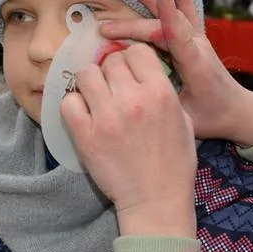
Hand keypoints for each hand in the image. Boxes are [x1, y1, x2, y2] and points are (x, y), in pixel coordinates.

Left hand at [61, 43, 196, 237]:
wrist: (156, 200)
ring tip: (97, 100)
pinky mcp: (85, 135)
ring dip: (91, 84)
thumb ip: (163, 90)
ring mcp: (107, 117)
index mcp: (160, 92)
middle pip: (110, 61)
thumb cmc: (174, 162)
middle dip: (111, 72)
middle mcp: (133, 99)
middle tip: (113, 89)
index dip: (132, 60)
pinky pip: (68, 102)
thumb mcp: (184, 120)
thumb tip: (143, 70)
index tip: (130, 73)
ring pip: (86, 75)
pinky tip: (84, 116)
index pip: (136, 52)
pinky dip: (74, 105)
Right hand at [98, 0, 252, 147]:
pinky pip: (188, 16)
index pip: (179, 37)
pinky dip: (181, 0)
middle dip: (133, 26)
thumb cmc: (213, 117)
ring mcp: (199, 42)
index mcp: (196, 66)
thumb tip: (135, 94)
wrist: (239, 110)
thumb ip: (165, 104)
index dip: (169, 16)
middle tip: (105, 28)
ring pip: (175, 17)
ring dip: (155, 2)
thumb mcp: (187, 118)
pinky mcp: (199, 41)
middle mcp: (198, 48)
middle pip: (164, 28)